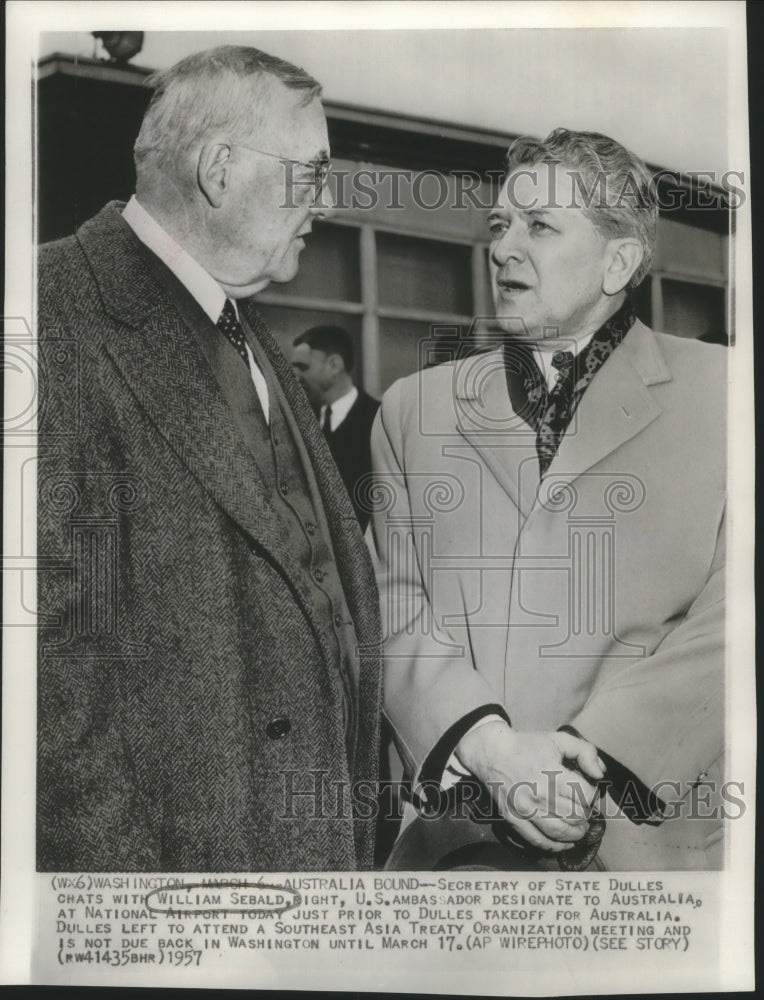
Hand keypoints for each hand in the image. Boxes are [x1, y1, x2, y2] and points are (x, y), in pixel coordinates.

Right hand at [455, 721, 605, 851]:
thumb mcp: (558, 739)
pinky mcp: (514, 820)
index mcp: (553, 774)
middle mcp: (540, 795)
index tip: (588, 793)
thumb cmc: (527, 746)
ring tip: (579, 828)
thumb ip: (585, 751)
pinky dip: (555, 846)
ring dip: (576, 833)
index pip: (586, 795)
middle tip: (584, 810)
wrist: (492, 753)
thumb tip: (600, 773)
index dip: (592, 795)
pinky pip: (539, 841)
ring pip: (561, 832)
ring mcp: (526, 810)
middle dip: (585, 815)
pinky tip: (564, 843)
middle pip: (576, 816)